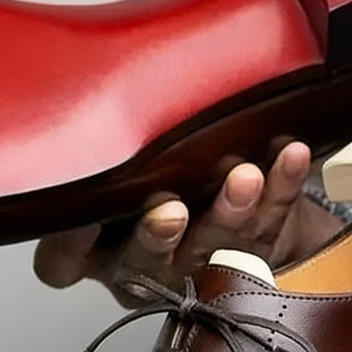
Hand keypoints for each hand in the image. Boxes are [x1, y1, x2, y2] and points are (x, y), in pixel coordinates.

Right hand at [33, 141, 341, 305]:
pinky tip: (290, 156)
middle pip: (142, 262)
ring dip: (228, 211)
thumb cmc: (151, 176)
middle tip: (169, 211)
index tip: (77, 219)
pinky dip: (282, 187)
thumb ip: (93, 146)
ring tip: (243, 177)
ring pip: (213, 247)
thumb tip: (76, 87)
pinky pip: (271, 222)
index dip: (67, 246)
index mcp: (94, 249)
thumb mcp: (109, 162)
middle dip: (157, 236)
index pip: (62, 262)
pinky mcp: (253, 250)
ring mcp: (199, 262)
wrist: (224, 207)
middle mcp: (142, 264)